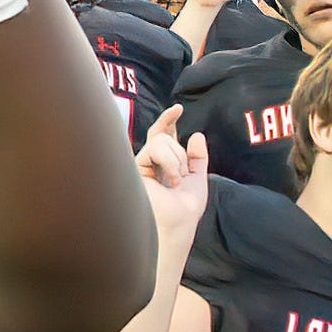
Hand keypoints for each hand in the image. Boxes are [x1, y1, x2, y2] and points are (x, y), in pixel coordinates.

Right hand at [135, 105, 211, 240]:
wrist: (177, 222)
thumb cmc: (185, 208)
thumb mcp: (197, 178)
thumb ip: (198, 157)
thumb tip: (196, 134)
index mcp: (164, 165)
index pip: (163, 137)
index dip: (168, 121)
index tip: (179, 109)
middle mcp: (150, 163)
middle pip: (159, 135)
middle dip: (173, 137)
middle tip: (180, 143)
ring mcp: (140, 165)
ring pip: (161, 140)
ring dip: (177, 159)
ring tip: (176, 181)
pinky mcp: (133, 166)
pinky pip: (155, 148)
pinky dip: (170, 162)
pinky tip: (170, 180)